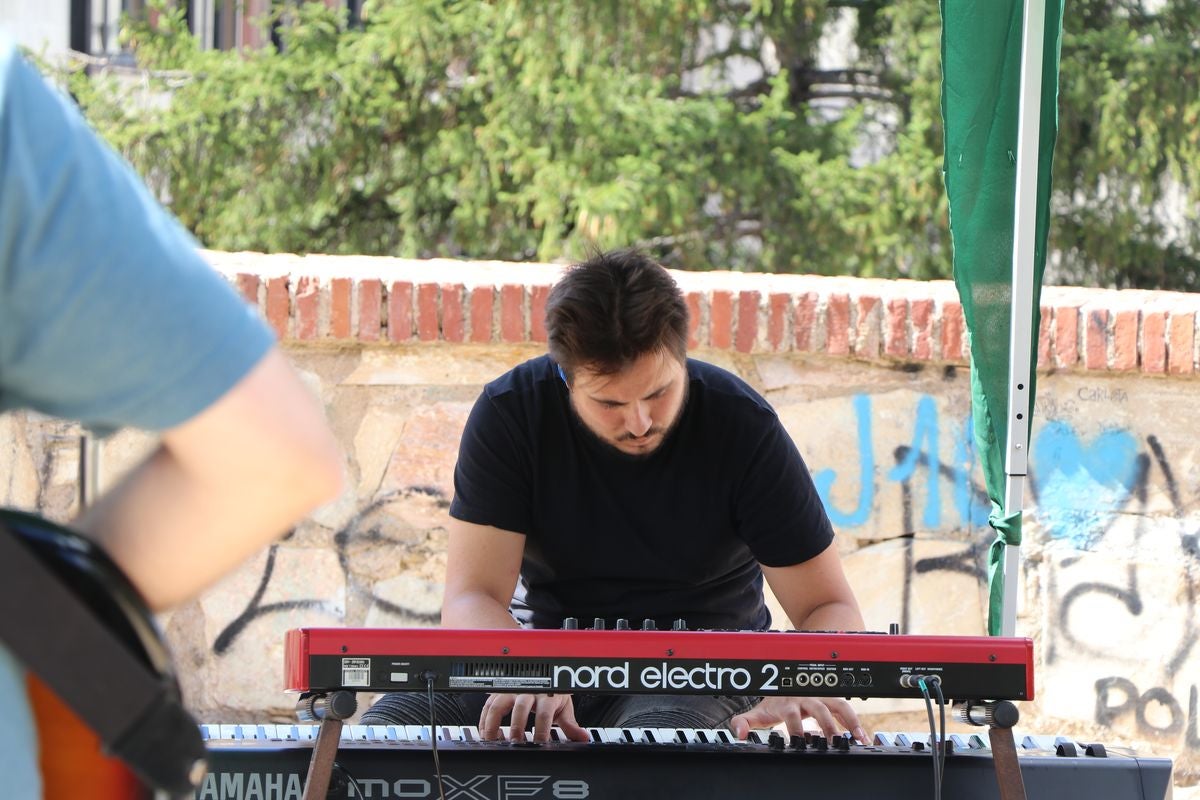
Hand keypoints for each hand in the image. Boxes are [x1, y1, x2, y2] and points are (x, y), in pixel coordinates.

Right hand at [479, 693, 589, 742]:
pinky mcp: (499, 692)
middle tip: (515, 743)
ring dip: (494, 725)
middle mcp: (528, 691)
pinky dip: (484, 720)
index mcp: (546, 695)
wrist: (542, 672)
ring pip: (498, 705)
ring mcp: (512, 690)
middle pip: (520, 709)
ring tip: (495, 740)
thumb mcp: (563, 706)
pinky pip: (487, 705)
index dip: (541, 731)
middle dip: (516, 728)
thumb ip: (570, 725)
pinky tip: (487, 733)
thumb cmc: (551, 692)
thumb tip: (583, 738)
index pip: (544, 715)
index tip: (539, 744)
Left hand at [729, 696, 869, 744]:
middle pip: (818, 709)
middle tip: (832, 743)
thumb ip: (744, 722)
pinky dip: (855, 722)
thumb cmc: (774, 701)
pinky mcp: (830, 699)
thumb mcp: (758, 711)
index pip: (791, 714)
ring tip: (857, 739)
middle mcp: (805, 697)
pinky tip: (861, 736)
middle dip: (826, 725)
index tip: (798, 742)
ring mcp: (820, 697)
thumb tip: (739, 734)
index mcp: (787, 701)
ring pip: (837, 705)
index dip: (795, 727)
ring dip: (848, 721)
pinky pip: (846, 708)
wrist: (784, 679)